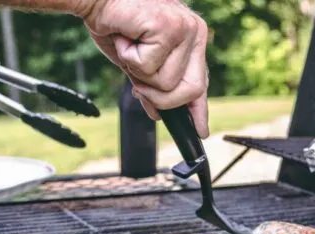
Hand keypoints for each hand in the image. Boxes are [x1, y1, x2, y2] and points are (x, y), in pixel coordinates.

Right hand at [84, 0, 209, 136]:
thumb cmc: (114, 22)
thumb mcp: (135, 61)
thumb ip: (150, 85)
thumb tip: (157, 112)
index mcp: (192, 38)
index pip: (200, 81)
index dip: (198, 109)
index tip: (200, 131)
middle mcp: (195, 32)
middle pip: (192, 90)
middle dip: (162, 98)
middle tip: (138, 85)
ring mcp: (185, 29)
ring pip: (167, 83)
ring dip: (139, 72)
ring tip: (129, 46)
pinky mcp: (169, 28)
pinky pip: (150, 68)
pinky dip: (129, 58)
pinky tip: (126, 37)